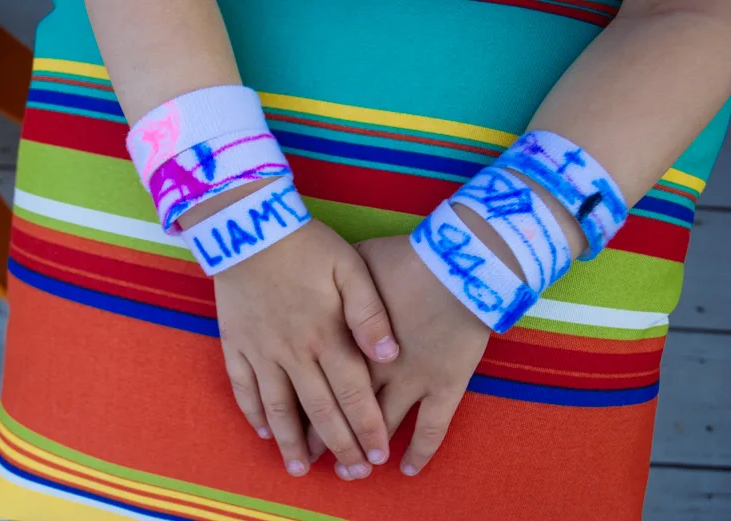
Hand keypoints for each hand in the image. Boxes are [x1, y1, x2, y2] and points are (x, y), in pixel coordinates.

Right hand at [215, 220, 399, 477]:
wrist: (249, 227)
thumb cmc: (306, 245)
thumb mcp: (349, 267)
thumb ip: (371, 313)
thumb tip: (390, 354)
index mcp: (325, 335)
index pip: (352, 393)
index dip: (367, 426)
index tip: (379, 455)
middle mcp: (293, 352)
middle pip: (319, 409)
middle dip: (339, 445)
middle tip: (353, 472)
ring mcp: (260, 351)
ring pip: (278, 407)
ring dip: (292, 441)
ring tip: (303, 469)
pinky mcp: (235, 343)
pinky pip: (242, 387)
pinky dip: (253, 412)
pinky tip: (263, 431)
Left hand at [307, 235, 489, 479]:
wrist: (458, 263)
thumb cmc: (405, 257)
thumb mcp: (354, 263)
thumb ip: (333, 288)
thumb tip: (311, 294)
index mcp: (349, 341)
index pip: (319, 386)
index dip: (302, 412)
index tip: (289, 431)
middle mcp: (375, 369)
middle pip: (344, 412)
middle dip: (326, 441)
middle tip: (311, 461)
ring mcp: (413, 380)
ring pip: (383, 427)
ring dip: (366, 452)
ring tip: (352, 474)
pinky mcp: (446, 385)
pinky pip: (433, 428)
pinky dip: (421, 451)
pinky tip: (407, 470)